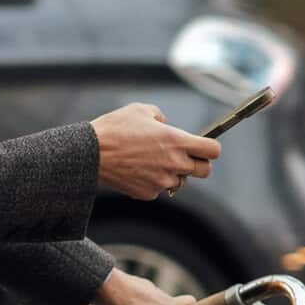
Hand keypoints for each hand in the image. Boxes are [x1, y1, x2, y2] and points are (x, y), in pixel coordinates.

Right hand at [91, 103, 220, 200]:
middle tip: (184, 157)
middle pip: (205, 171)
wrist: (92, 153)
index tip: (204, 146)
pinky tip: (138, 170)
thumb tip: (166, 125)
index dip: (211, 148)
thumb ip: (161, 118)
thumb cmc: (116, 128)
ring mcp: (162, 182)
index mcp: (177, 141)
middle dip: (198, 164)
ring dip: (173, 173)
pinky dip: (152, 182)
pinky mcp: (148, 194)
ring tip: (152, 162)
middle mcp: (174, 164)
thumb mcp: (142, 110)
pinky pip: (159, 189)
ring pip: (180, 182)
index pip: (213, 151)